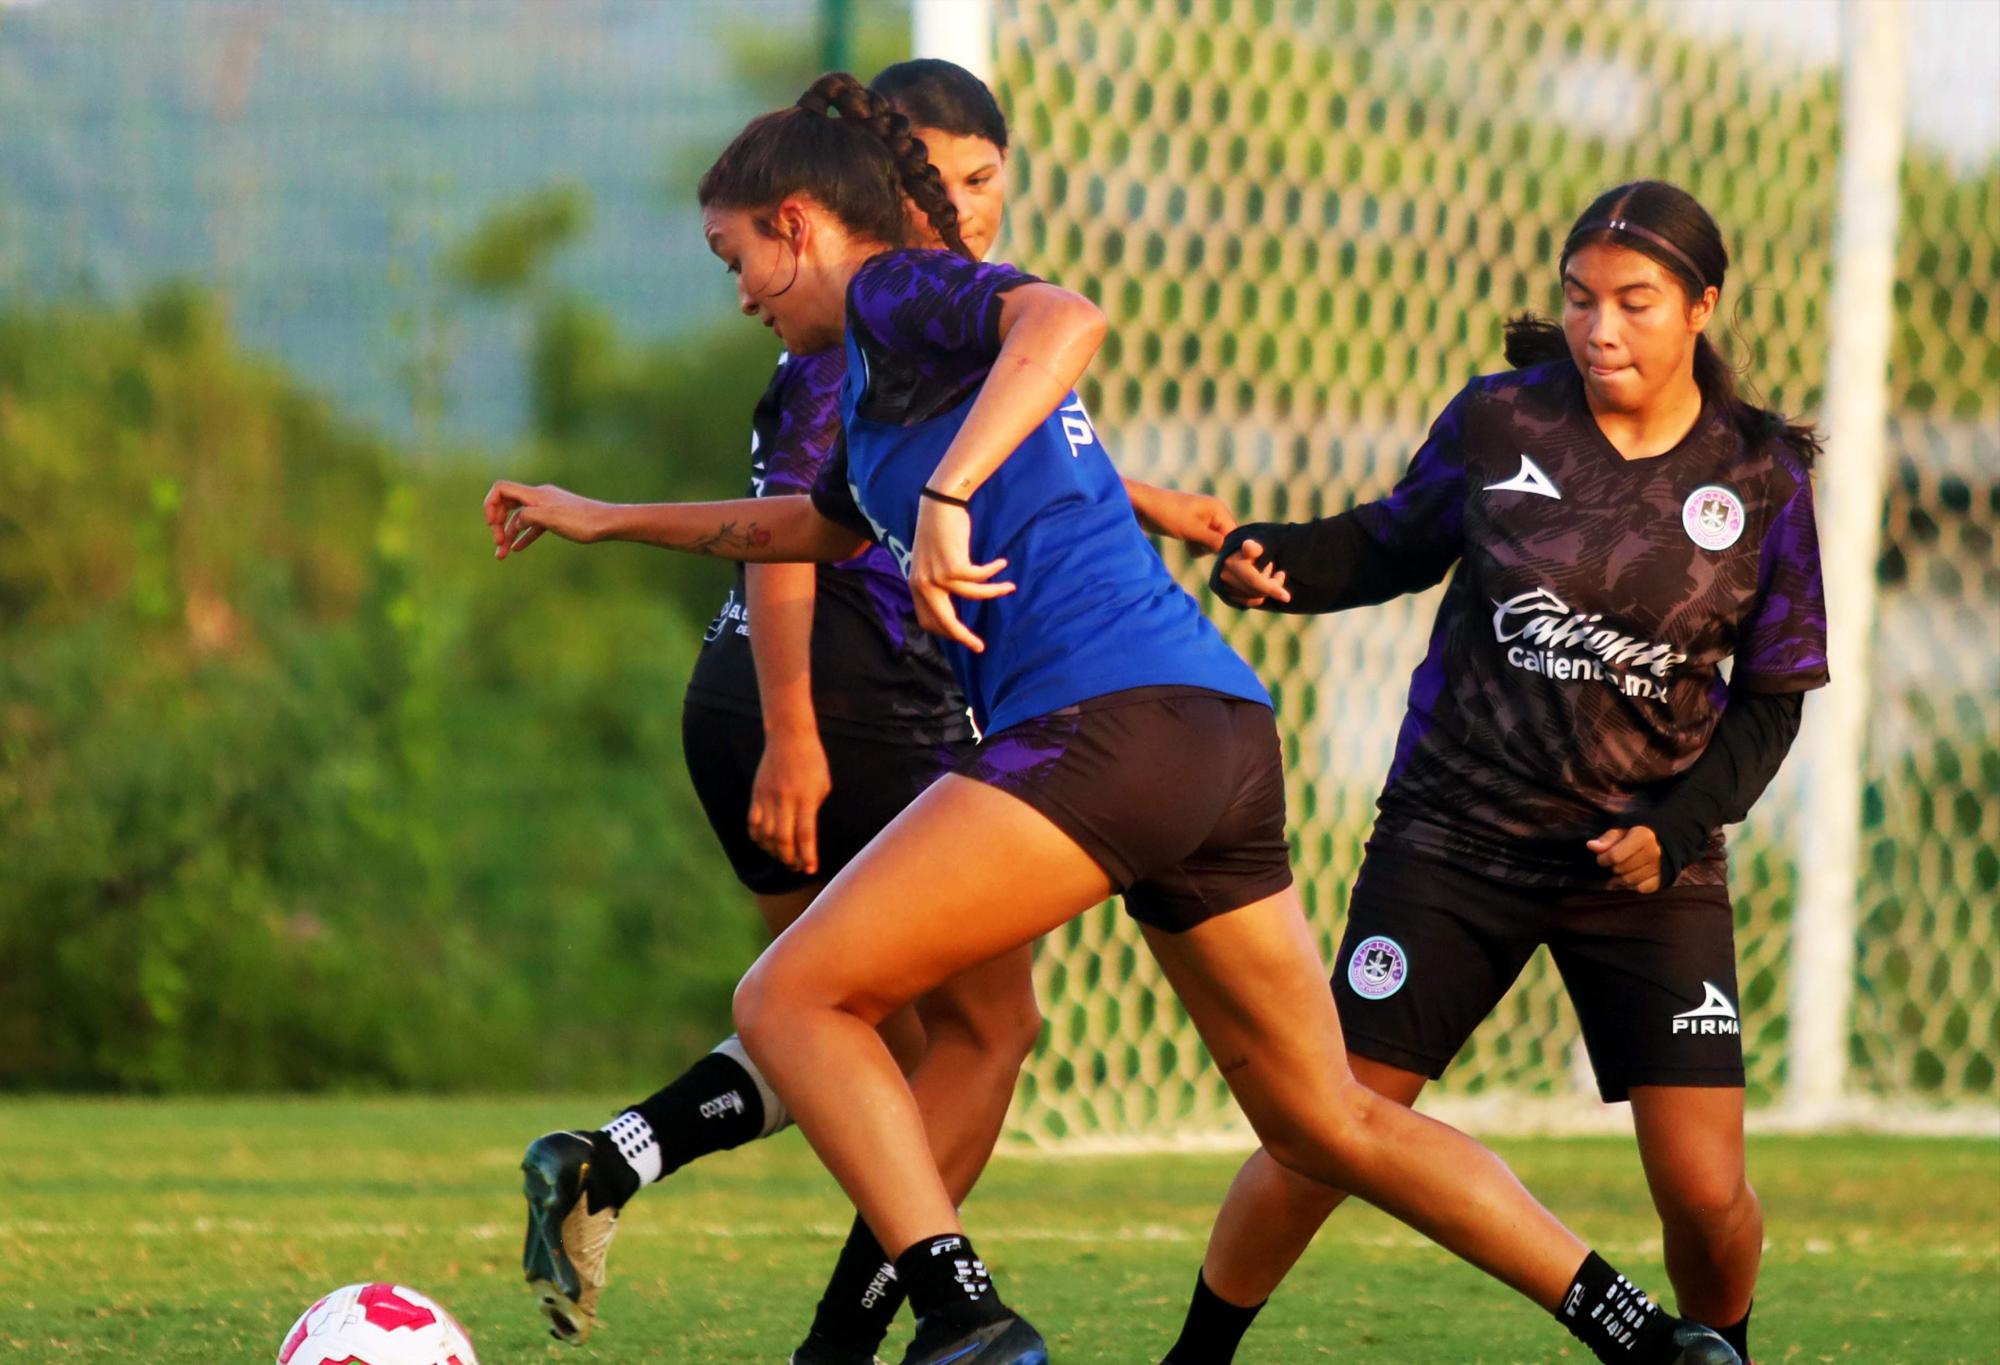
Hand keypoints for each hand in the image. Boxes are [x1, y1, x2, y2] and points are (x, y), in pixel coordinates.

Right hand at [483, 480, 610, 558]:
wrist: (608, 524)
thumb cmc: (582, 521)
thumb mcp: (551, 519)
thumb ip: (528, 516)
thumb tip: (514, 522)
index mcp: (536, 494)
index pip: (501, 489)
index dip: (490, 504)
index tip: (492, 525)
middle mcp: (539, 497)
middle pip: (507, 504)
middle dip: (497, 523)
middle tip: (498, 543)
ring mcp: (548, 508)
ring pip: (520, 518)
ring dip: (508, 534)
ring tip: (502, 555)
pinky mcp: (556, 519)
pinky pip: (534, 526)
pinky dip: (523, 536)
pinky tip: (517, 548)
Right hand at [748, 727, 831, 875]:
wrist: (789, 737)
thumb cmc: (812, 762)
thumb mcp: (822, 785)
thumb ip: (813, 810)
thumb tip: (804, 835)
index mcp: (806, 798)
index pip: (805, 835)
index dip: (807, 856)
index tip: (811, 869)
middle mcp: (785, 800)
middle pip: (783, 839)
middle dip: (789, 858)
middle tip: (796, 866)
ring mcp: (767, 797)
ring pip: (765, 834)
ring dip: (773, 851)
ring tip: (783, 857)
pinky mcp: (756, 794)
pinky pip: (752, 823)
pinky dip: (758, 838)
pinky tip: (766, 843)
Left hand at [909, 495, 1014, 652]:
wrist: (937, 505)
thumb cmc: (937, 531)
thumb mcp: (930, 561)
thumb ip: (936, 581)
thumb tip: (949, 598)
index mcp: (917, 586)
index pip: (928, 620)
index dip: (946, 631)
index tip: (962, 636)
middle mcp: (924, 585)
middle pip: (945, 621)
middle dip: (964, 637)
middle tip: (980, 647)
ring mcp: (938, 576)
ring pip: (973, 596)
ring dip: (994, 592)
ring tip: (1009, 587)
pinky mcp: (954, 566)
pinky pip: (980, 577)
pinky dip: (993, 572)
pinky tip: (1001, 564)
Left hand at [1143, 487, 1236, 553]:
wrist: (1142, 506)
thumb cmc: (1167, 515)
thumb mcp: (1192, 530)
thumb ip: (1213, 541)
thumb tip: (1229, 552)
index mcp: (1217, 508)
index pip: (1233, 533)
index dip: (1227, 547)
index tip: (1215, 557)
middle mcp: (1214, 512)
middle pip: (1224, 539)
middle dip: (1212, 548)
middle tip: (1196, 546)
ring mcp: (1203, 519)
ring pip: (1212, 543)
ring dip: (1202, 548)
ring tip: (1189, 543)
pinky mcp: (1193, 526)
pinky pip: (1201, 542)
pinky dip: (1195, 546)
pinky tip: (1186, 544)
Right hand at [1214, 538, 1290, 607]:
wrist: (1234, 549)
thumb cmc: (1251, 545)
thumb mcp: (1255, 544)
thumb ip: (1254, 547)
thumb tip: (1248, 546)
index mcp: (1231, 563)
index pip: (1254, 581)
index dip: (1271, 588)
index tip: (1287, 597)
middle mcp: (1223, 577)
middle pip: (1255, 591)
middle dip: (1272, 586)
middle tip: (1280, 574)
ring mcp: (1222, 587)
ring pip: (1253, 598)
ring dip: (1265, 589)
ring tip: (1269, 573)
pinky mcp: (1225, 594)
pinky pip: (1247, 602)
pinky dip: (1259, 595)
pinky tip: (1264, 584)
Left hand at [1590, 826, 1663, 892]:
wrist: (1662, 841)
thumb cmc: (1637, 835)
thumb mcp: (1621, 831)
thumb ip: (1607, 839)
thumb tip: (1591, 846)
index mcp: (1643, 836)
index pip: (1615, 856)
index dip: (1603, 859)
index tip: (1602, 858)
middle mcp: (1654, 852)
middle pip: (1621, 869)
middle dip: (1613, 868)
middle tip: (1614, 863)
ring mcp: (1660, 867)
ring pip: (1630, 881)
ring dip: (1620, 879)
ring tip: (1619, 872)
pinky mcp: (1662, 878)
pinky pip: (1641, 888)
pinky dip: (1632, 886)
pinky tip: (1628, 880)